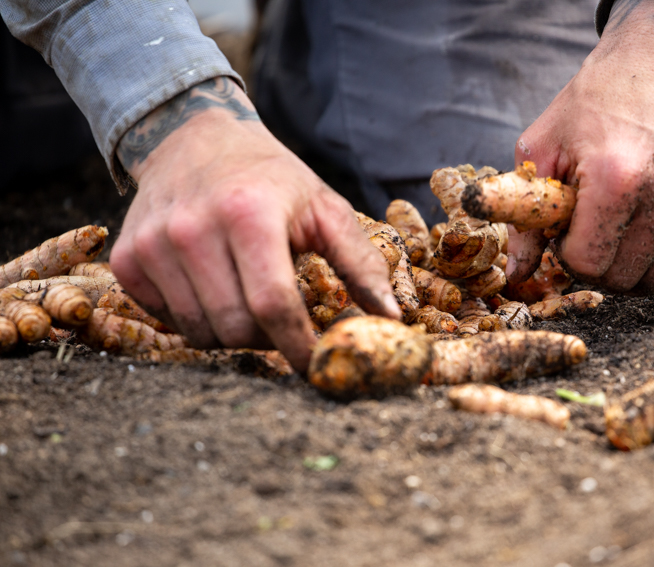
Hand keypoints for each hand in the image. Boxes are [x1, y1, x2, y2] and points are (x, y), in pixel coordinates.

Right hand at [110, 77, 399, 370]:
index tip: (317, 365)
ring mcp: (154, 245)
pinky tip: (213, 287)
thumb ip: (361, 263)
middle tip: (283, 321)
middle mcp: (192, 229)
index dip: (298, 346)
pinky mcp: (129, 258)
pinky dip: (197, 319)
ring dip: (233, 331)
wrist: (195, 138)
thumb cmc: (271, 178)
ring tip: (248, 296)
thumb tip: (390, 319)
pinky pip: (168, 321)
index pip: (272, 305)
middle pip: (235, 327)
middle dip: (268, 339)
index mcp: (248, 214)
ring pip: (200, 333)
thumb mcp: (324, 207)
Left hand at [512, 0, 653, 293]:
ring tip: (622, 228)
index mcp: (615, 179)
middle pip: (627, 280)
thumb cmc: (595, 101)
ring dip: (637, 266)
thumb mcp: (542, 148)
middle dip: (600, 267)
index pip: (588, 266)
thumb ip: (526, 220)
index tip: (567, 231)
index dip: (568, 254)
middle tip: (593, 233)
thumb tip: (517, 275)